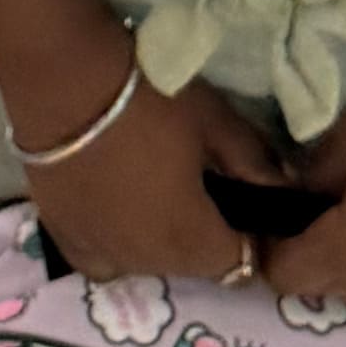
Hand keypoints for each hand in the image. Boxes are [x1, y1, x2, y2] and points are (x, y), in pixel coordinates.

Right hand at [22, 51, 293, 287]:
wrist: (63, 80)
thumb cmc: (149, 99)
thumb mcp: (215, 123)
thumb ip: (254, 164)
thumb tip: (281, 189)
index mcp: (191, 241)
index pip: (240, 266)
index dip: (251, 239)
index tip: (248, 204)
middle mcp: (147, 263)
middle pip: (193, 266)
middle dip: (206, 237)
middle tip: (202, 185)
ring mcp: (102, 254)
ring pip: (148, 263)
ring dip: (160, 239)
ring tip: (154, 188)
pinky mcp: (64, 237)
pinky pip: (103, 258)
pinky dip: (115, 243)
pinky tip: (115, 208)